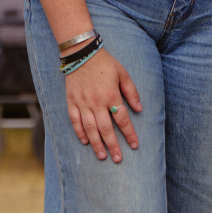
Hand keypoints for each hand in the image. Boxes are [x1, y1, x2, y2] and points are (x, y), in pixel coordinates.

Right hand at [64, 48, 141, 162]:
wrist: (81, 53)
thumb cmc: (105, 63)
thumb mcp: (123, 74)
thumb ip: (132, 92)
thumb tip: (140, 109)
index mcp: (111, 95)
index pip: (122, 120)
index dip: (129, 134)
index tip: (135, 145)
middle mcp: (96, 102)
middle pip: (105, 129)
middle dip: (113, 145)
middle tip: (118, 159)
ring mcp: (82, 103)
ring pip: (90, 129)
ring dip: (96, 144)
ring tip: (102, 156)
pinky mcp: (71, 102)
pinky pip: (75, 121)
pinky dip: (79, 132)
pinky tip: (85, 142)